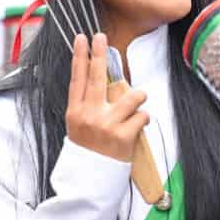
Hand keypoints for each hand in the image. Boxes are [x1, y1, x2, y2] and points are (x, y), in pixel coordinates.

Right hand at [65, 33, 148, 162]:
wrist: (89, 183)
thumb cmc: (89, 151)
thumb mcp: (79, 127)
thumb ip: (89, 104)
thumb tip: (103, 78)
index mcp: (75, 113)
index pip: (77, 79)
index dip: (79, 57)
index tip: (81, 38)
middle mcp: (89, 116)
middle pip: (96, 78)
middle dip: (99, 54)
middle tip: (101, 36)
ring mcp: (106, 125)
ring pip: (131, 96)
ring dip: (138, 98)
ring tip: (135, 107)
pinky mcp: (123, 136)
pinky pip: (143, 116)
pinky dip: (143, 120)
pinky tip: (136, 128)